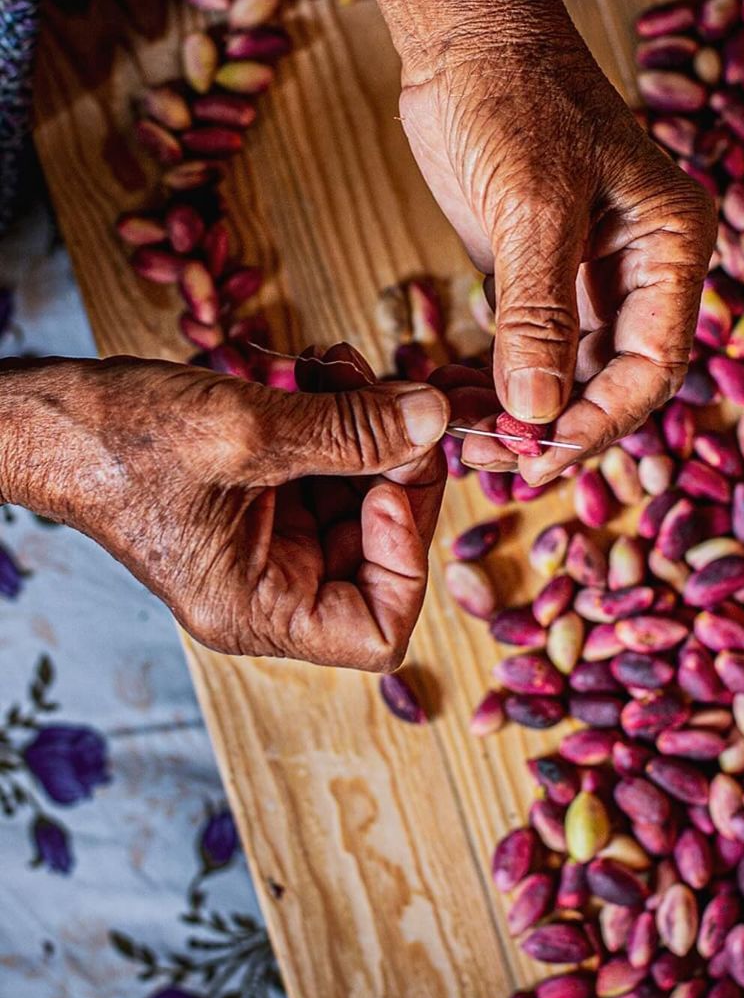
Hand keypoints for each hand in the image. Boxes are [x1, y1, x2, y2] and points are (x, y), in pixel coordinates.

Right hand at [0, 352, 448, 668]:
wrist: (54, 415)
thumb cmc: (120, 442)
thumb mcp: (246, 433)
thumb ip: (350, 431)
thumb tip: (436, 419)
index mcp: (258, 611)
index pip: (379, 630)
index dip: (407, 558)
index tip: (395, 485)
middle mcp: (272, 588)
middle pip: (381, 550)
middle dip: (396, 466)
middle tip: (397, 398)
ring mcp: (271, 542)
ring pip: (363, 497)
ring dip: (372, 427)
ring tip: (346, 367)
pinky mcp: (267, 497)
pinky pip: (331, 467)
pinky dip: (342, 417)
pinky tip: (326, 368)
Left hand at [399, 25, 715, 482]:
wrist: (464, 34)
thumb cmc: (512, 93)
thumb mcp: (532, 204)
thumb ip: (538, 313)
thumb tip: (537, 414)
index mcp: (672, 244)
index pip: (654, 362)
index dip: (603, 419)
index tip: (544, 453)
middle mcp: (643, 266)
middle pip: (615, 380)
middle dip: (561, 425)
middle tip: (499, 459)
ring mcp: (591, 273)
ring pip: (570, 374)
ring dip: (525, 414)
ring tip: (472, 442)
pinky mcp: (541, 274)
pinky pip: (531, 351)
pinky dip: (498, 383)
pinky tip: (459, 405)